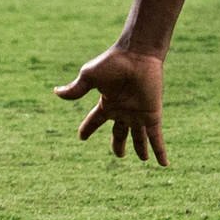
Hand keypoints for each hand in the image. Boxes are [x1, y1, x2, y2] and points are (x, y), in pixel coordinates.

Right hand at [55, 46, 167, 164]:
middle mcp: (123, 110)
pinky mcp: (152, 115)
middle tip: (120, 154)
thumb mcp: (89, 77)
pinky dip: (159, 151)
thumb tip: (55, 92)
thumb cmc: (113, 63)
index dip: (88, 128)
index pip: (95, 120)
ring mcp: (138, 114)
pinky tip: (163, 163)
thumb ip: (75, 89)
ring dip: (141, 149)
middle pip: (120, 132)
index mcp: (107, 102)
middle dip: (119, 144)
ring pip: (139, 137)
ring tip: (144, 158)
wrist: (137, 55)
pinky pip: (155, 138)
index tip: (81, 137)